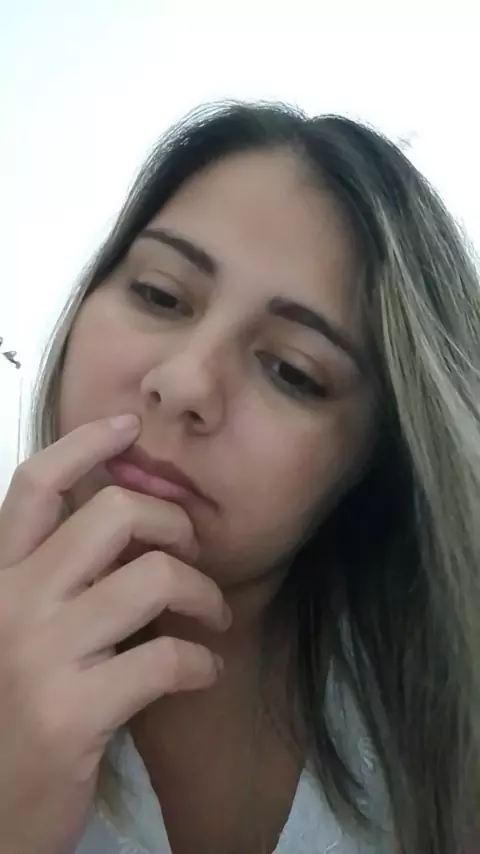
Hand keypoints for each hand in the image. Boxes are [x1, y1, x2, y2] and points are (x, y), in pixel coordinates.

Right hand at [0, 415, 229, 853]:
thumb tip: (128, 524)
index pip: (35, 484)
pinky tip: (201, 673)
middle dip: (172, 524)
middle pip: (113, 513)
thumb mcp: (19, 630)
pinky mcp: (72, 711)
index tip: (127, 426)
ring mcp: (41, 655)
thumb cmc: (12, 710)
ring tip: (212, 617)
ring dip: (203, 594)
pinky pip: (167, 657)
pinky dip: (202, 661)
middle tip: (189, 553)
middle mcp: (13, 602)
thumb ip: (56, 577)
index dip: (84, 443)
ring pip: (153, 577)